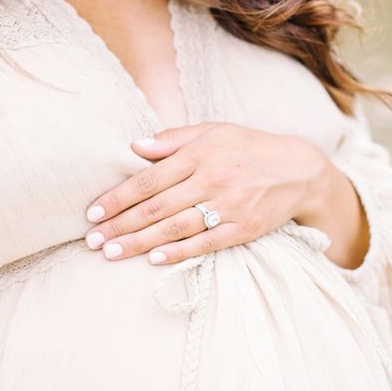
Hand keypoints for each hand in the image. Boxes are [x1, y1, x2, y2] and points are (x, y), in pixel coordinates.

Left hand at [83, 122, 328, 265]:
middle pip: (156, 207)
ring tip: (111, 254)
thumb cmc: (247, 147)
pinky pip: (206, 243)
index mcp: (199, 153)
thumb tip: (133, 146)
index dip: (118, 197)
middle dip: (120, 225)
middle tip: (92, 240)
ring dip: (140, 242)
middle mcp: (212, 179)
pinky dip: (179, 252)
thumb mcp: (212, 131)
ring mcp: (229, 206)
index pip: (149, 179)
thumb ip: (172, 139)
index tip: (93, 212)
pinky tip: (155, 259)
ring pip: (176, 227)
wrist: (299, 169)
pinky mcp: (243, 228)